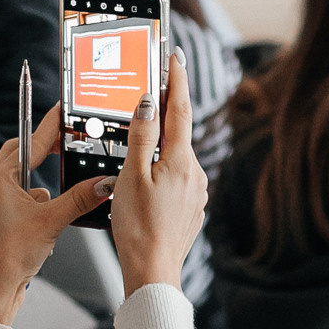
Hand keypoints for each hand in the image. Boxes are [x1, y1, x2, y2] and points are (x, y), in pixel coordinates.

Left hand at [0, 103, 113, 324]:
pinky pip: (21, 201)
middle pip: (21, 156)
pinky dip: (37, 207)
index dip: (49, 126)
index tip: (62, 110)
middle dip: (43, 154)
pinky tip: (46, 224)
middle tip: (65, 146)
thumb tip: (103, 183)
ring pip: (23, 182)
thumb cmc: (9, 258)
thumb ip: (80, 198)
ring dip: (42, 190)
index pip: (29, 143)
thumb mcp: (52, 222)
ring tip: (53, 207)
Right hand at [111, 52, 206, 295]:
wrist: (153, 271)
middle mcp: (196, 174)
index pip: (180, 109)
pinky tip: (145, 185)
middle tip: (147, 97)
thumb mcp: (131, 176)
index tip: (175, 57)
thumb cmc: (138, 229)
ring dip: (159, 150)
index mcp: (181, 161)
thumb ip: (142, 137)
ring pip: (176, 158)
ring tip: (135, 156)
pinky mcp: (193, 208)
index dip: (177, 79)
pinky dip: (161, 172)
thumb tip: (149, 104)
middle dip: (163, 116)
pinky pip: (176, 179)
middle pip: (178, 134)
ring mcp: (197, 192)